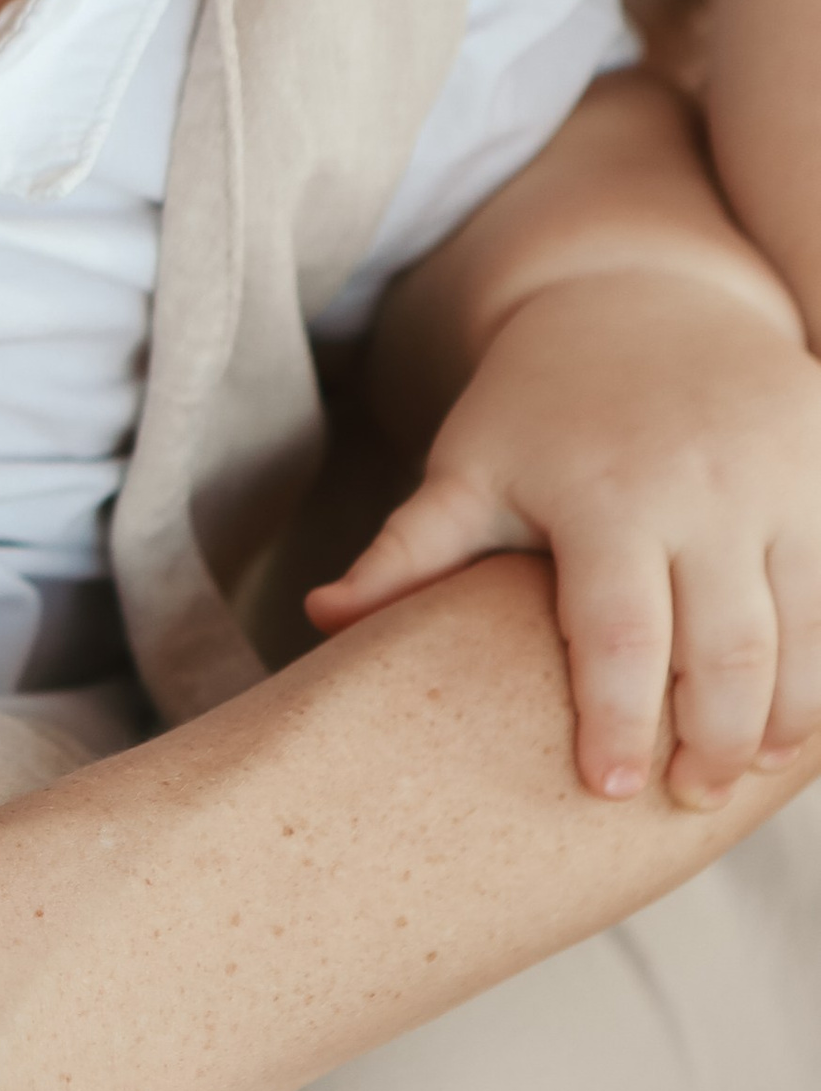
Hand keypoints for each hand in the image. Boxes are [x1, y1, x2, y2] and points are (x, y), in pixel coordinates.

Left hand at [309, 265, 820, 807]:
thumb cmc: (538, 403)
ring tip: (743, 772)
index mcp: (607, 494)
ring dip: (784, 715)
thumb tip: (319, 620)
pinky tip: (798, 714)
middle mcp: (708, 485)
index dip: (615, 723)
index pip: (620, 637)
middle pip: (728, 649)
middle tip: (687, 801)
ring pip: (807, 628)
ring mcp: (787, 472)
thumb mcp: (469, 467)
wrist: (638, 290)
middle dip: (713, 743)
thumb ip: (407, 550)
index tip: (605, 794)